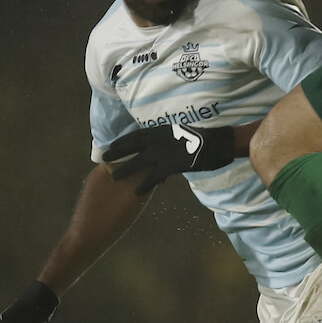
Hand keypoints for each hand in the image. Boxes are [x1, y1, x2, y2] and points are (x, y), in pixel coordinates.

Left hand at [103, 124, 235, 195]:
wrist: (217, 143)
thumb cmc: (204, 139)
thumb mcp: (182, 134)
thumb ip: (169, 141)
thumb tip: (162, 149)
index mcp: (162, 130)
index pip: (137, 134)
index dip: (123, 140)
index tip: (111, 145)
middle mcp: (159, 139)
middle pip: (132, 145)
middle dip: (117, 152)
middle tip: (103, 158)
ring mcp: (164, 152)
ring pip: (138, 162)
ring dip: (125, 169)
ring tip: (113, 177)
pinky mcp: (171, 165)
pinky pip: (153, 177)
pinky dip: (144, 185)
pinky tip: (137, 192)